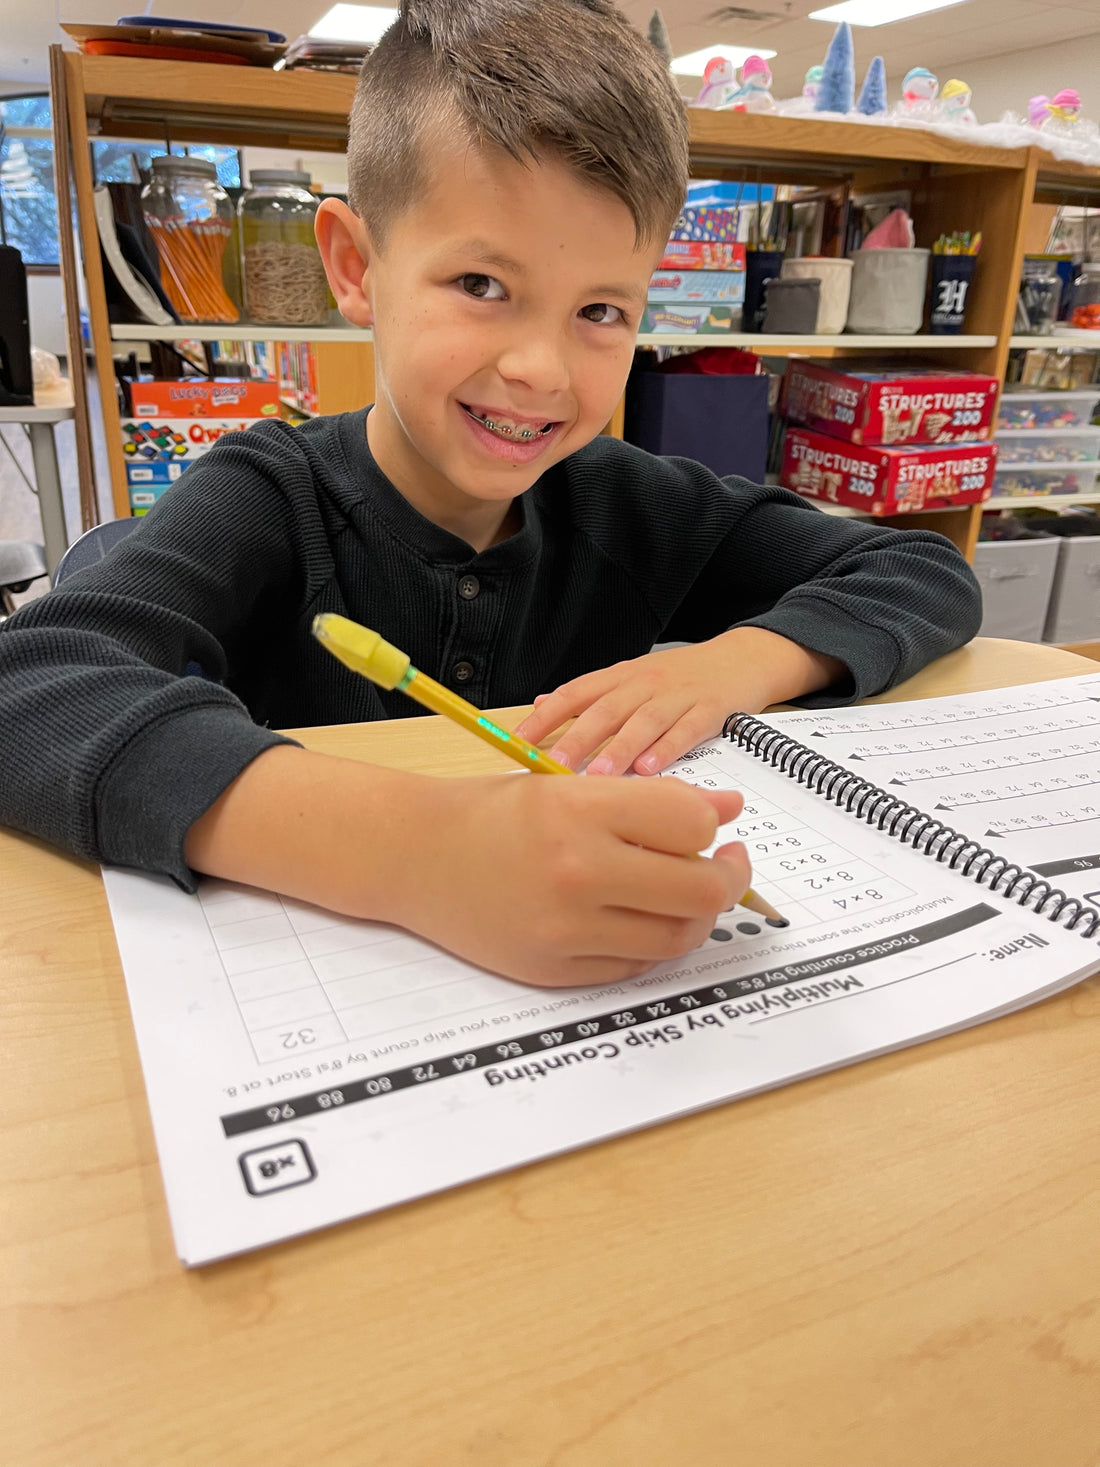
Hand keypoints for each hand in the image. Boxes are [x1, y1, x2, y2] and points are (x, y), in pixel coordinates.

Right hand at [185, 746, 749, 988]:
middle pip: (699, 889)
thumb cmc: (493, 812)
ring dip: (694, 915)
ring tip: (683, 892)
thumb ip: (651, 800)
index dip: (710, 825)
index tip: (710, 825)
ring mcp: (565, 928)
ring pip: (676, 935)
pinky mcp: (553, 969)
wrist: (415, 856)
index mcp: (579, 809)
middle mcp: (575, 871)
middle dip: (726, 876)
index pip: (690, 824)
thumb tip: (726, 811)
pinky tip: (638, 916)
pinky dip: (650, 942)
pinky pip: (634, 965)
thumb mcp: (566, 785)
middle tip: (724, 864)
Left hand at [516, 628, 844, 777]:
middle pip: (605, 711)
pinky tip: (650, 769)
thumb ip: (589, 695)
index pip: (575, 694)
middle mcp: (645, 683)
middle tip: (550, 767)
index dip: (545, 718)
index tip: (517, 743)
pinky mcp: (710, 709)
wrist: (741, 660)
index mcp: (621, 677)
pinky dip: (667, 748)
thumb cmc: (681, 678)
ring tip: (596, 777)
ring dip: (618, 749)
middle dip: (575, 740)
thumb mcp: (632, 679)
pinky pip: (686, 730)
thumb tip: (539, 706)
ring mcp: (678, 695)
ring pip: (643, 722)